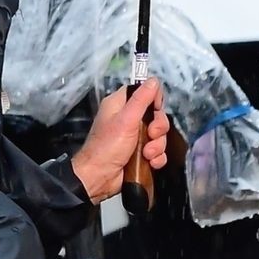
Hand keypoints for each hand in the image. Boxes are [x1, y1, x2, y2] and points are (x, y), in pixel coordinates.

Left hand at [71, 81, 169, 202]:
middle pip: (156, 115)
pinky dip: (157, 158)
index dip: (154, 101)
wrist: (99, 178)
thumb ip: (141, 99)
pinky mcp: (139, 154)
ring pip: (158, 136)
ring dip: (157, 146)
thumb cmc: (107, 147)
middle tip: (151, 135)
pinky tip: (151, 163)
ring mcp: (135, 138)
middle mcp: (128, 119)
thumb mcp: (126, 119)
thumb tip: (154, 80)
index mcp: (121, 105)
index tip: (155, 110)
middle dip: (158, 128)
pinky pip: (157, 152)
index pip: (144, 93)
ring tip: (147, 155)